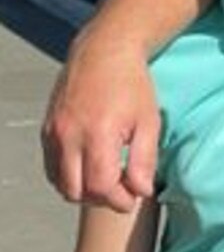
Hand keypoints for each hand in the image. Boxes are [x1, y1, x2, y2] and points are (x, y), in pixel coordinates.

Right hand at [42, 31, 158, 211]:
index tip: (133, 199)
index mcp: (98, 133)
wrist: (104, 51)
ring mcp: (53, 133)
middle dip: (100, 199)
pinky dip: (69, 176)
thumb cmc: (131, 84)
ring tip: (107, 179)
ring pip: (60, 183)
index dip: (118, 201)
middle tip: (121, 191)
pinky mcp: (46, 130)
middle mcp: (69, 135)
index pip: (101, 187)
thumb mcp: (148, 121)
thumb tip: (141, 191)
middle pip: (76, 191)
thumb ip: (144, 160)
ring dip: (83, 190)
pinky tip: (90, 167)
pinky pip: (52, 167)